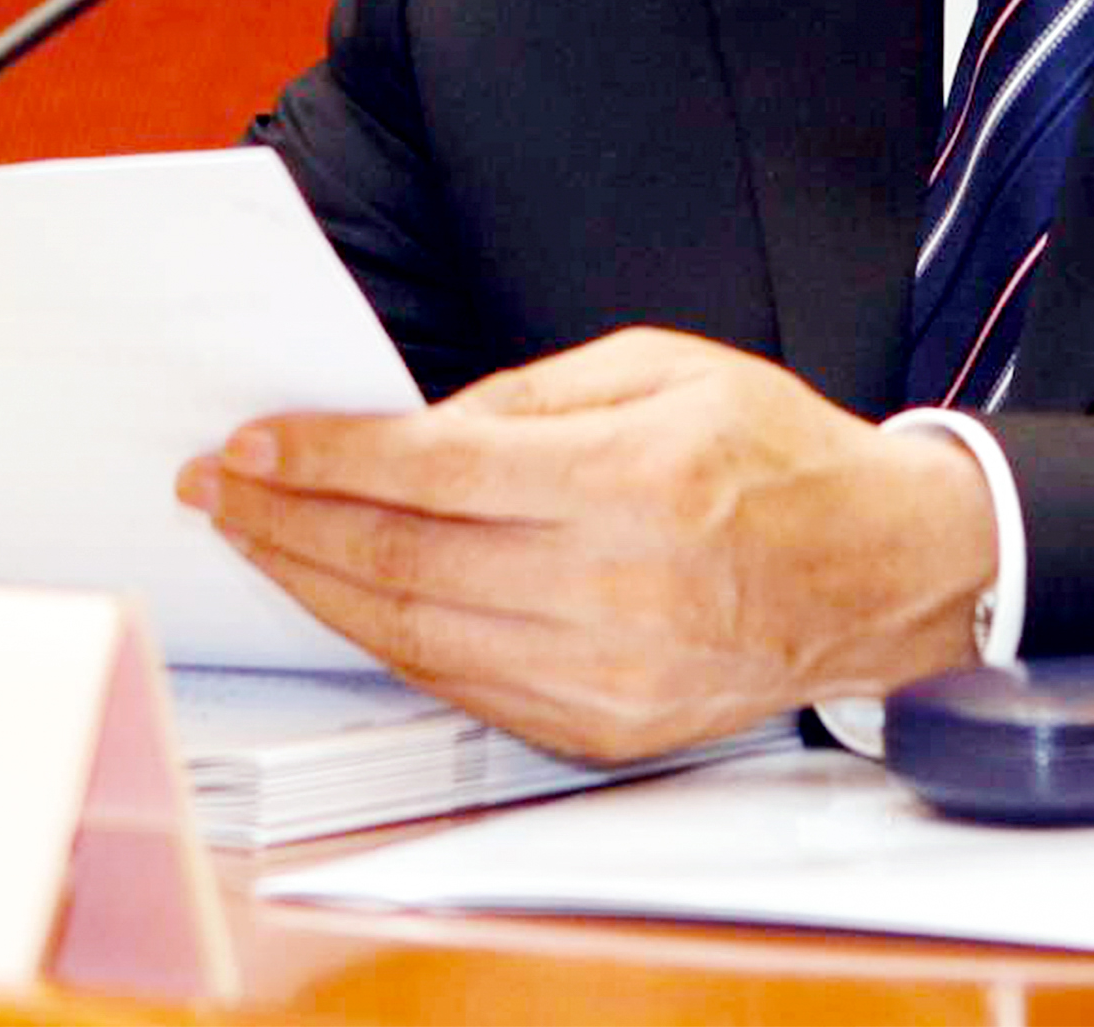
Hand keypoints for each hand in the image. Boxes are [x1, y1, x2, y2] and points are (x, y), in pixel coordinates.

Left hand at [177, 329, 996, 761]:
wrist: (875, 571)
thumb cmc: (772, 450)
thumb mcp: (665, 365)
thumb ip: (535, 394)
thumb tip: (416, 431)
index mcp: (631, 479)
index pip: (433, 472)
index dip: (324, 459)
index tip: (249, 443)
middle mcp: (612, 586)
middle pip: (400, 562)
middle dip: (287, 523)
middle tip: (218, 489)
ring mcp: (604, 672)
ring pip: (412, 636)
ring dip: (314, 587)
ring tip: (259, 541)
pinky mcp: (600, 728)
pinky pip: (459, 686)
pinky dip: (385, 642)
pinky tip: (346, 597)